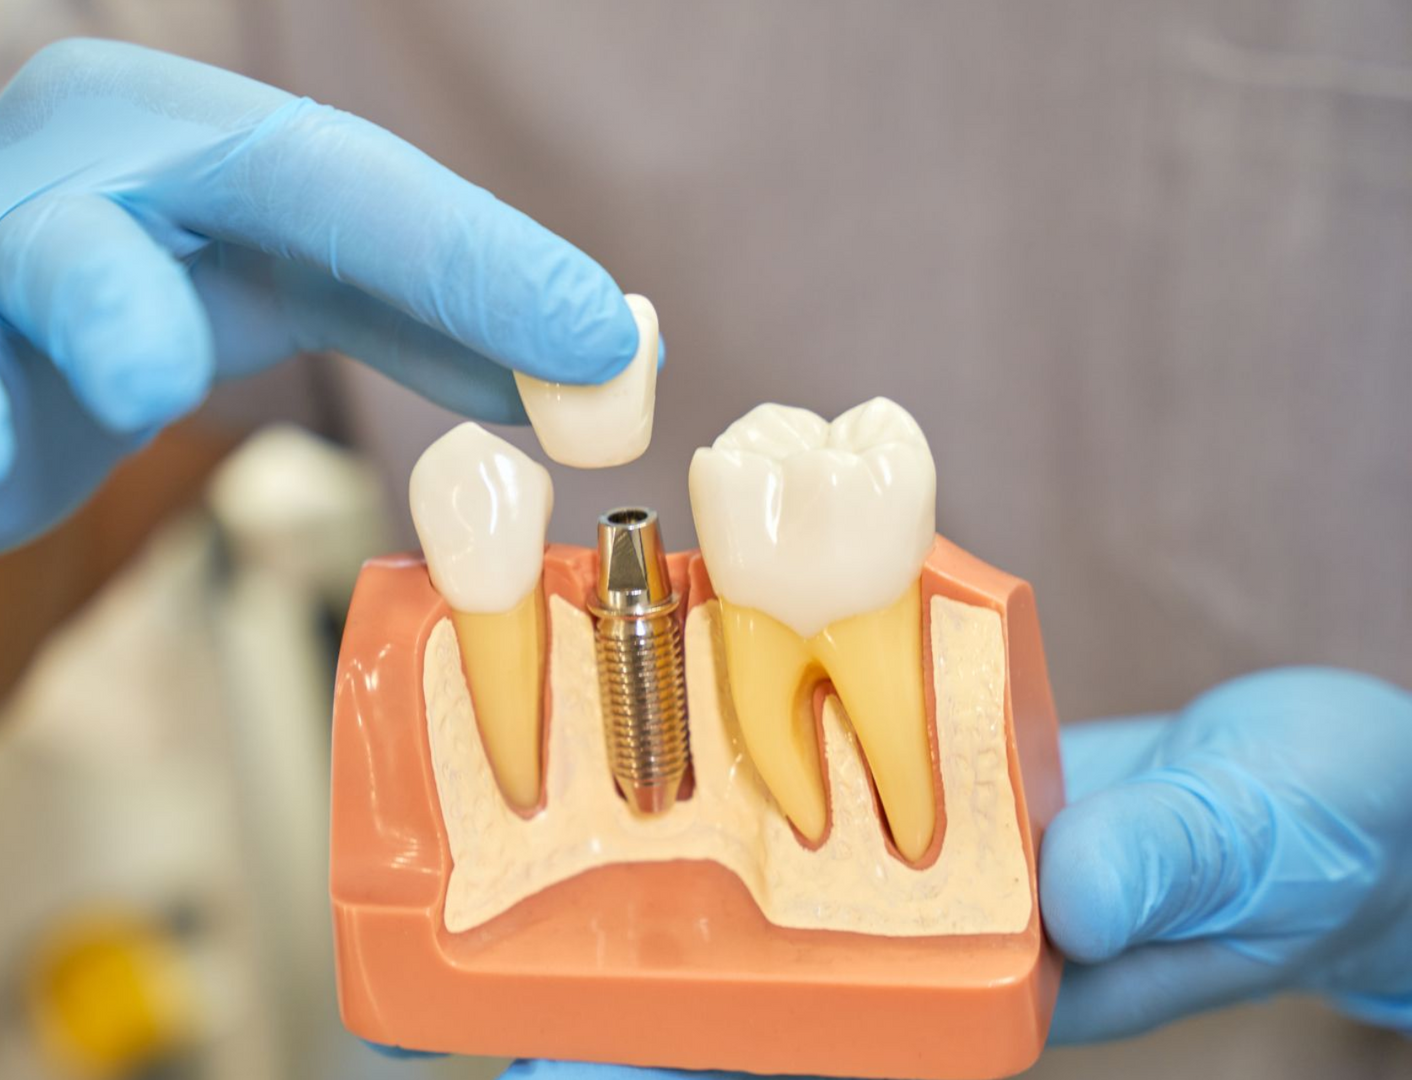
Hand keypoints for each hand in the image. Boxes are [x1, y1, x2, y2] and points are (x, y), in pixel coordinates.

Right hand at [0, 39, 638, 651]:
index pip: (326, 186)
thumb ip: (462, 310)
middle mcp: (46, 210)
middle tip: (158, 372)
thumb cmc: (184, 260)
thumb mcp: (325, 262)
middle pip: (70, 243)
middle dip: (104, 300)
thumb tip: (626, 362)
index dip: (461, 260)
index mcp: (185, 153)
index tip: (597, 347)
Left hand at [487, 666, 1411, 1076]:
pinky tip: (660, 717)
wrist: (1331, 786)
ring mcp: (921, 869)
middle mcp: (931, 941)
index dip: (692, 1056)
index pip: (818, 1043)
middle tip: (491, 965)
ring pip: (768, 881)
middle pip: (757, 976)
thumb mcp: (1257, 841)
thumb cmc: (1320, 836)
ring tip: (524, 838)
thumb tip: (1076, 883)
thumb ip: (1172, 858)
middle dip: (629, 979)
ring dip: (660, 864)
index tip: (564, 1064)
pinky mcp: (924, 791)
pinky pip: (816, 782)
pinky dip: (742, 756)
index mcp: (992, 993)